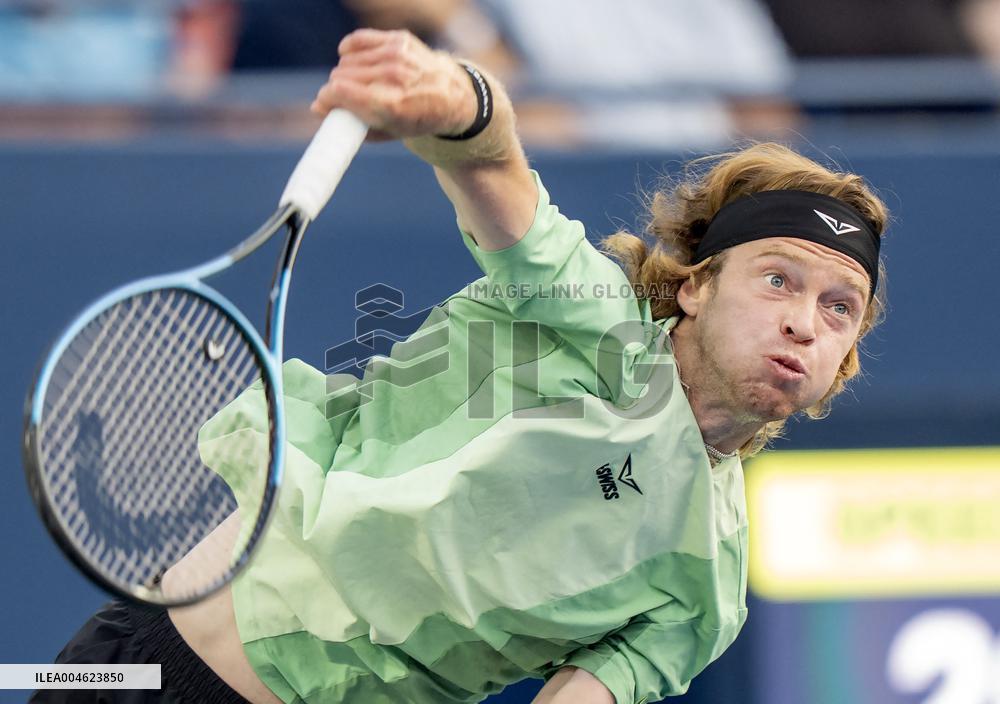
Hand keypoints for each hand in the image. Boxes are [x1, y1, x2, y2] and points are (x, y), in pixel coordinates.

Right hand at [310, 28, 476, 140]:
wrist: (452, 96)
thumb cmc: (417, 118)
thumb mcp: (388, 132)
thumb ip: (352, 124)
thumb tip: (318, 110)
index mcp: (391, 105)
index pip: (340, 92)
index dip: (325, 99)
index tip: (324, 105)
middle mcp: (394, 77)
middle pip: (340, 76)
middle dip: (336, 89)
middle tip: (343, 99)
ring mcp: (397, 56)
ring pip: (347, 60)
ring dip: (345, 73)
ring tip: (357, 84)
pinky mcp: (398, 40)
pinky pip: (358, 40)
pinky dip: (350, 50)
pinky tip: (352, 59)